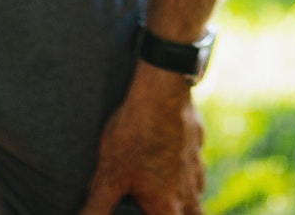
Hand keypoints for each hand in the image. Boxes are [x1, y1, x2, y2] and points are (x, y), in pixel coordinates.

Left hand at [80, 64, 205, 214]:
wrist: (161, 92)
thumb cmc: (134, 137)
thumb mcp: (108, 175)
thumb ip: (96, 206)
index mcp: (167, 204)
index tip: (152, 213)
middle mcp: (187, 188)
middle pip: (195, 214)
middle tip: (169, 210)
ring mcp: (195, 162)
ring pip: (199, 189)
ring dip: (189, 196)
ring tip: (174, 194)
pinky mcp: (197, 139)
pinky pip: (197, 160)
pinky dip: (188, 166)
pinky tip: (176, 156)